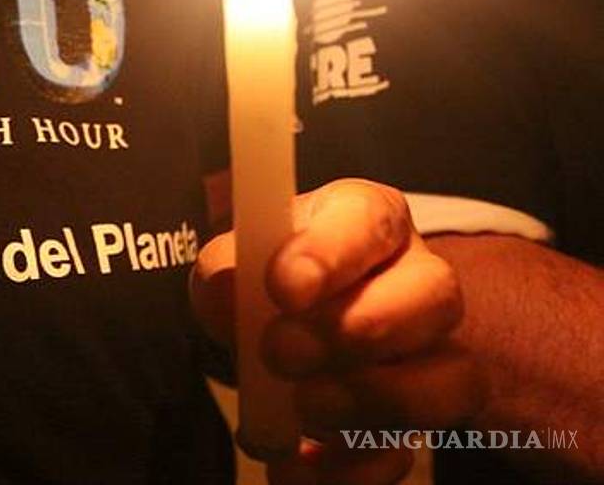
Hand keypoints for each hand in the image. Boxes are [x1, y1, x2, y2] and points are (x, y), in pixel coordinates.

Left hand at [191, 178, 485, 483]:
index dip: (332, 253)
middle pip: (435, 296)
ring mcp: (430, 356)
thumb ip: (226, 271)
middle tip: (283, 351)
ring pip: (452, 381)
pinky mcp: (415, 425)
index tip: (284, 287)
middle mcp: (415, 281)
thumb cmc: (268, 279)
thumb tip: (227, 295)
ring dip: (373, 401)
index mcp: (366, 221)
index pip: (370, 219)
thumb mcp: (236, 263)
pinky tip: (296, 465)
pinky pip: (408, 454)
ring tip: (303, 407)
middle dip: (360, 330)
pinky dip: (350, 470)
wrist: (290, 329)